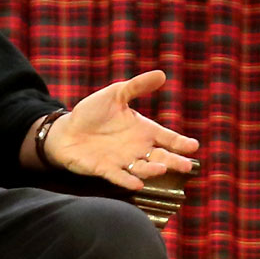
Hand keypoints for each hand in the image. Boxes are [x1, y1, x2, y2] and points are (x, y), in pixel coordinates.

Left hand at [41, 70, 198, 191]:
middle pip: (160, 157)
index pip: (166, 137)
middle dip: (173, 161)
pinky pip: (118, 176)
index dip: (180, 142)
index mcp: (143, 130)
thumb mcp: (115, 94)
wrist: (65, 130)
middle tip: (186, 165)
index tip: (193, 146)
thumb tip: (161, 74)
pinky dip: (127, 180)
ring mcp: (122, 160)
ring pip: (142, 168)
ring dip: (152, 170)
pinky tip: (137, 184)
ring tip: (161, 169)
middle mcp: (137, 148)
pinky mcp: (105, 169)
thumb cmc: (92, 113)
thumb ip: (137, 86)